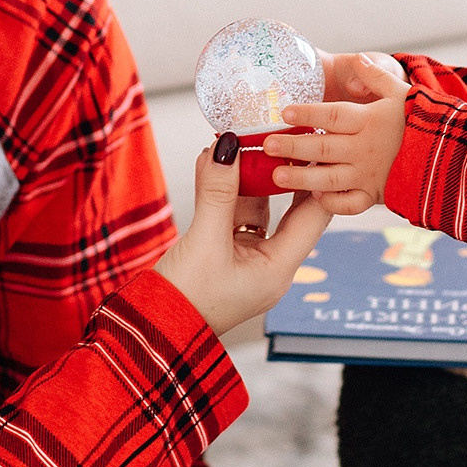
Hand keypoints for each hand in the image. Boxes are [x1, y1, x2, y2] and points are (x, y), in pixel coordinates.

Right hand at [154, 145, 331, 334]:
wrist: (150, 330)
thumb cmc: (183, 301)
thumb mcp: (204, 240)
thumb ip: (217, 192)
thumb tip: (227, 148)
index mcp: (279, 269)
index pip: (315, 215)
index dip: (317, 177)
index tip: (312, 145)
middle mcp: (270, 265)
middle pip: (290, 210)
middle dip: (282, 172)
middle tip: (279, 136)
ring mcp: (247, 260)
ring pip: (260, 210)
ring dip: (250, 178)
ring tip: (240, 143)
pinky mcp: (224, 256)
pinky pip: (233, 217)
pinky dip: (227, 193)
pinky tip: (214, 166)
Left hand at [270, 53, 410, 214]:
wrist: (453, 157)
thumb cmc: (426, 122)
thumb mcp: (404, 93)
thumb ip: (377, 76)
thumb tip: (359, 59)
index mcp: (371, 122)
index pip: (334, 115)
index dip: (308, 112)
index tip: (284, 111)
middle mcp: (367, 150)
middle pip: (323, 146)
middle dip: (293, 146)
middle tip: (267, 145)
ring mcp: (370, 175)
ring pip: (329, 178)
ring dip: (301, 176)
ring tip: (277, 175)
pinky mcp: (376, 196)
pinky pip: (350, 203)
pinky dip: (331, 203)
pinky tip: (313, 196)